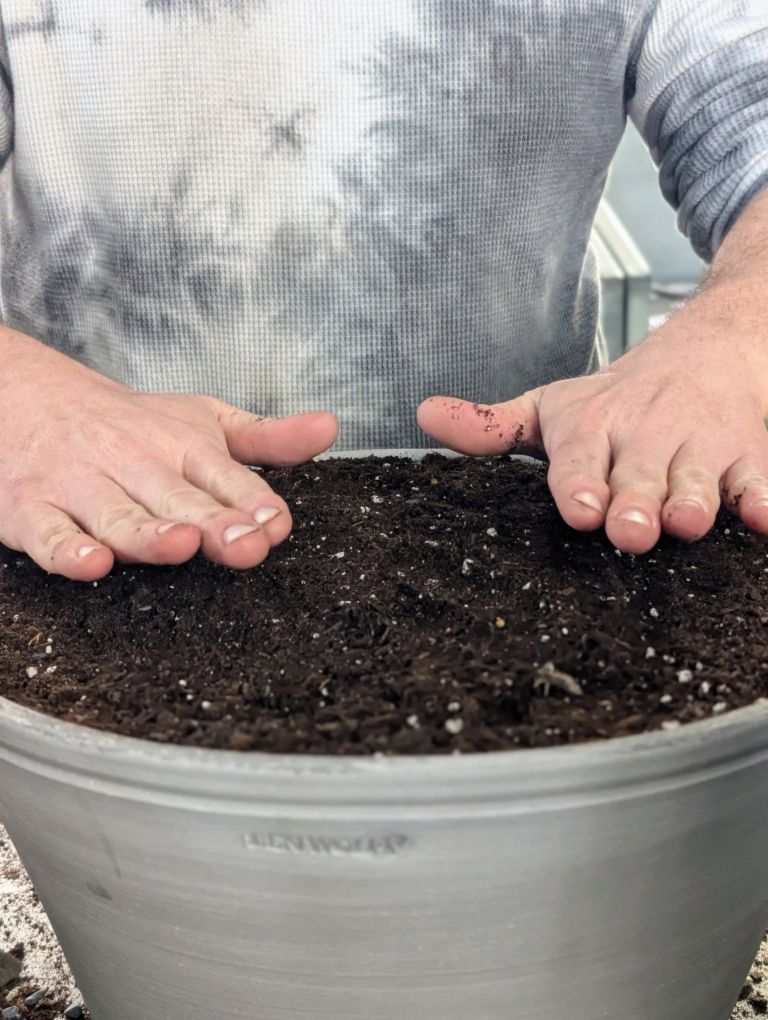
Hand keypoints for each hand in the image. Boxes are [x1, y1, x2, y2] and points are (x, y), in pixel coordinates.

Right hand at [0, 328, 337, 579]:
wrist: (26, 396)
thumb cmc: (129, 423)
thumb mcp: (203, 421)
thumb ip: (267, 439)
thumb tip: (330, 427)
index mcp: (182, 446)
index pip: (225, 476)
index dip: (253, 502)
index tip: (276, 524)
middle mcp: (135, 464)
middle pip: (178, 498)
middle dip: (214, 522)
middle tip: (246, 543)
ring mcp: (83, 486)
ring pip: (118, 516)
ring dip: (150, 532)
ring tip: (180, 543)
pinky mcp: (34, 509)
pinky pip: (50, 535)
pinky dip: (67, 551)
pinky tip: (92, 563)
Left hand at [418, 289, 767, 553]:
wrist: (705, 347)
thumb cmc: (616, 396)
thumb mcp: (551, 406)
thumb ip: (491, 426)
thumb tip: (424, 418)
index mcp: (592, 427)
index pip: (579, 458)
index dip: (579, 482)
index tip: (577, 508)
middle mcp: (644, 436)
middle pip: (638, 475)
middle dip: (633, 502)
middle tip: (628, 530)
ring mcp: (697, 446)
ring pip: (696, 479)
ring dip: (692, 499)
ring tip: (686, 521)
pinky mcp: (746, 455)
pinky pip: (758, 480)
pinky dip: (763, 498)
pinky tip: (763, 519)